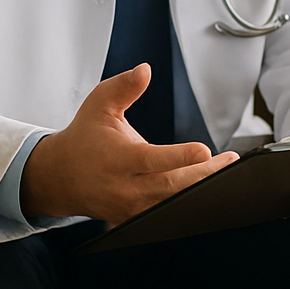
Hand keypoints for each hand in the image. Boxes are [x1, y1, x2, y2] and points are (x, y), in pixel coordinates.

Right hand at [20, 64, 237, 223]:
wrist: (59, 177)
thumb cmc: (84, 138)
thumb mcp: (99, 104)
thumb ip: (123, 87)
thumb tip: (145, 70)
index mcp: (117, 159)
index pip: (152, 160)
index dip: (179, 157)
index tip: (204, 150)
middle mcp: (125, 187)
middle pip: (171, 185)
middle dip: (204, 173)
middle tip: (230, 160)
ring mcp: (131, 207)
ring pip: (173, 202)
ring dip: (202, 187)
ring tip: (226, 168)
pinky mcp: (135, 218)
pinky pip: (167, 213)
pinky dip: (188, 201)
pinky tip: (208, 187)